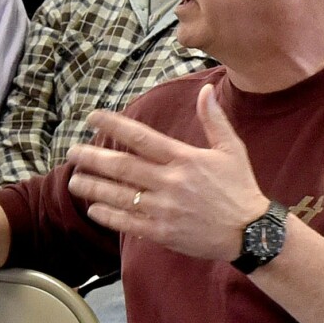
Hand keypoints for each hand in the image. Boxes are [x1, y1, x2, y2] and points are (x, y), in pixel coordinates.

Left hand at [64, 84, 267, 262]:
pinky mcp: (164, 232)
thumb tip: (205, 90)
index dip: (114, 125)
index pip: (142, 138)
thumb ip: (214, 120)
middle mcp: (171, 182)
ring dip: (94, 187)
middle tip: (72, 152)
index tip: (93, 117)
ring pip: (120, 195)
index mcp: (184, 159)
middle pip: (123, 167)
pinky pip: (129, 222)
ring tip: (74, 180)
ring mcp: (165, 209)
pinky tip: (94, 208)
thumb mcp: (231, 149)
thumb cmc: (241, 188)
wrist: (251, 232)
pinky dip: (109, 215)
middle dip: (93, 158)